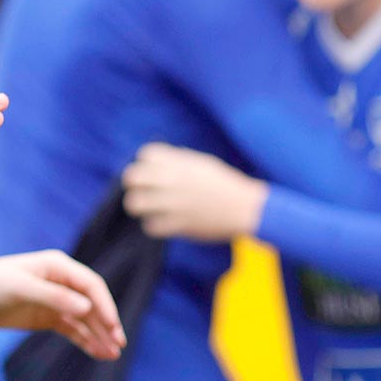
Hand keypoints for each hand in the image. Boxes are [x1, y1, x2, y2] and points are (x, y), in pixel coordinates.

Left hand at [0, 250, 124, 359]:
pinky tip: (97, 353)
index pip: (91, 285)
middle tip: (118, 345)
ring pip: (84, 319)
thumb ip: (53, 297)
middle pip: (92, 303)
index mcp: (56, 266)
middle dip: (106, 323)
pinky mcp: (44, 317)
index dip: (105, 305)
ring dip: (99, 335)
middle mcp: (59, 282)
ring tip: (112, 355)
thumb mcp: (20, 288)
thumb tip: (87, 306)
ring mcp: (53, 301)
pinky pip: (72, 329)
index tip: (112, 327)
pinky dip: (85, 340)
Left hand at [121, 142, 266, 241]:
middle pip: (132, 177)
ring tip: (148, 208)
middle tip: (142, 190)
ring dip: (138, 206)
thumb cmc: (226, 185)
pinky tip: (162, 223)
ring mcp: (175, 203)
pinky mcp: (179, 224)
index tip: (152, 171)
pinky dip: (153, 225)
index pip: (146, 154)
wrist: (248, 209)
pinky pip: (150, 225)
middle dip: (133, 184)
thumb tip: (154, 159)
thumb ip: (178, 160)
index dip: (145, 163)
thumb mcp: (203, 164)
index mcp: (182, 163)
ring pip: (135, 203)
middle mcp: (174, 180)